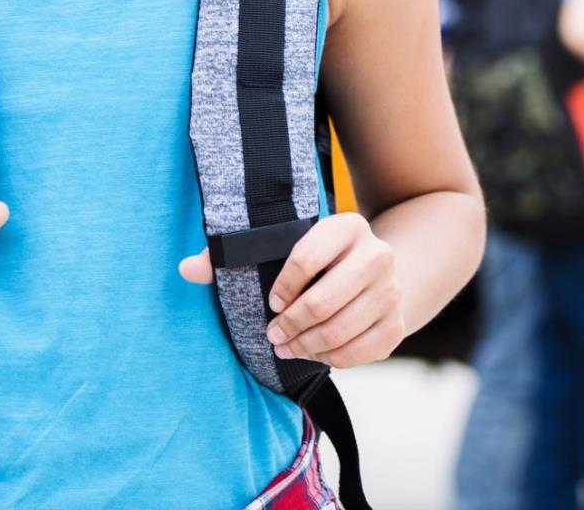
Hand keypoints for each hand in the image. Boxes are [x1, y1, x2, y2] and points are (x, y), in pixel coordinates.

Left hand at [179, 213, 404, 368]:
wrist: (379, 270)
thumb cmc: (318, 259)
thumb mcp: (286, 245)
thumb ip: (234, 254)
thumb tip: (185, 268)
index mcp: (346, 225)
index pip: (305, 255)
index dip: (281, 286)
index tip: (270, 301)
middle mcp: (377, 253)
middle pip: (323, 300)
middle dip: (290, 325)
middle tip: (272, 335)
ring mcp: (392, 289)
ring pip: (341, 330)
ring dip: (306, 346)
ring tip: (286, 348)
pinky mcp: (398, 322)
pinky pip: (361, 351)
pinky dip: (333, 359)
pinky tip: (316, 354)